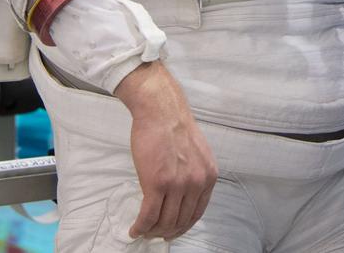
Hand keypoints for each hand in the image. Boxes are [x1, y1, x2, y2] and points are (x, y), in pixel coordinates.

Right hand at [113, 62, 217, 239]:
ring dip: (152, 231)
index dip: (182, 226)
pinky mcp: (157, 184)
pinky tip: (135, 229)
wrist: (161, 111)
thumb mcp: (196, 153)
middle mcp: (197, 183)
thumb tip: (183, 195)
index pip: (197, 213)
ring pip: (164, 221)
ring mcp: (178, 185)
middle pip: (181, 220)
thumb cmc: (173, 127)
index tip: (171, 230)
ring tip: (142, 230)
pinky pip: (148, 216)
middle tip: (154, 233)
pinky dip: (140, 227)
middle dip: (166, 231)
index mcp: (208, 176)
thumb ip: (194, 174)